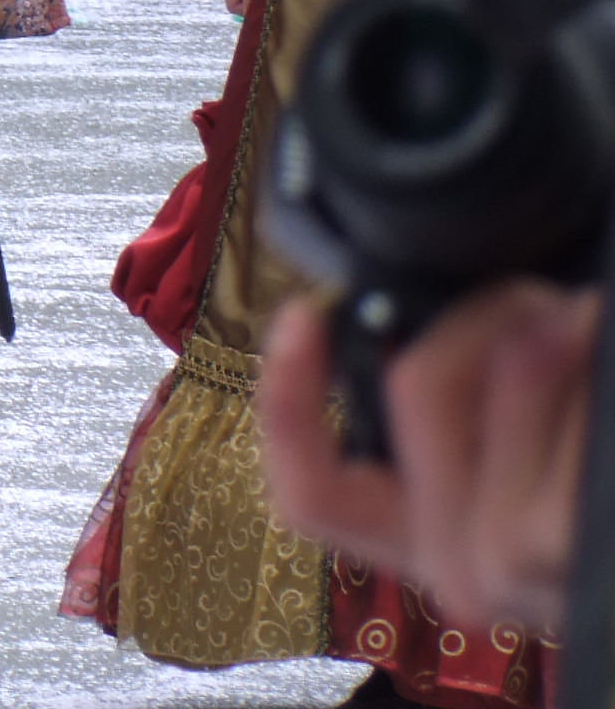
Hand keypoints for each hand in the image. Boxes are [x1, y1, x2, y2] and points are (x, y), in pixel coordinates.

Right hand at [259, 283, 592, 635]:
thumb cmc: (604, 475)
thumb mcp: (516, 451)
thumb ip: (455, 401)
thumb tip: (411, 315)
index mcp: (436, 546)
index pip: (312, 494)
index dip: (287, 398)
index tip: (305, 315)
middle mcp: (457, 571)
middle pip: (401, 386)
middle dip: (472, 313)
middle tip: (541, 299)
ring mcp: (502, 565)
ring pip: (444, 378)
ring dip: (522, 325)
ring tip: (582, 322)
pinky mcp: (543, 541)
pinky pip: (514, 386)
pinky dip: (553, 353)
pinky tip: (586, 339)